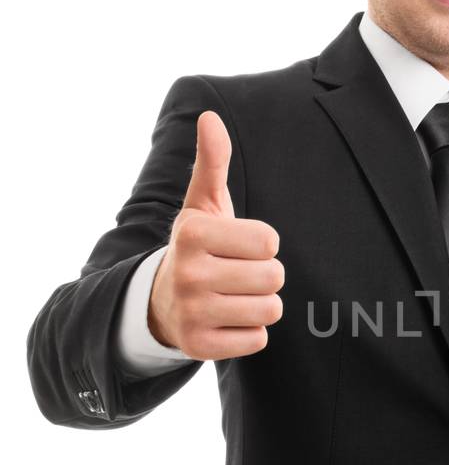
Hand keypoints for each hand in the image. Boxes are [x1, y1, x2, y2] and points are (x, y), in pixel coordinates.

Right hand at [148, 110, 284, 359]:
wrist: (159, 301)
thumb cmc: (197, 246)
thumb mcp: (202, 204)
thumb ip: (212, 162)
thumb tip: (210, 117)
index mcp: (192, 233)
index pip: (270, 242)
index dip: (262, 244)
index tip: (238, 246)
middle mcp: (188, 273)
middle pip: (274, 277)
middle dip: (265, 275)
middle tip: (237, 273)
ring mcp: (191, 313)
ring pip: (270, 310)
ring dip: (260, 304)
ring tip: (234, 295)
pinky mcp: (199, 347)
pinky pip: (258, 340)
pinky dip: (249, 332)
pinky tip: (226, 319)